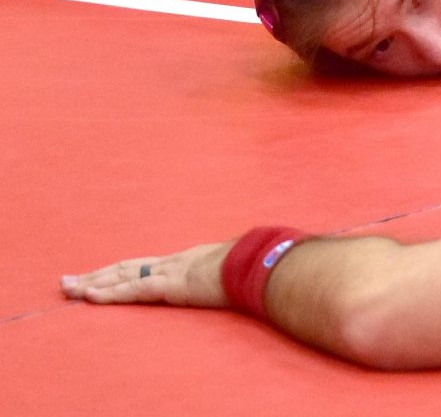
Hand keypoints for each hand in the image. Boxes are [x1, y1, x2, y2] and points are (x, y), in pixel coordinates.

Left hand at [61, 241, 232, 307]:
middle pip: (125, 268)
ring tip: (68, 288)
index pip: (141, 267)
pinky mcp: (170, 284)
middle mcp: (170, 262)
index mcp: (183, 261)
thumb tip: (228, 279)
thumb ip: (220, 275)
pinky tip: (91, 296)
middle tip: (67, 281)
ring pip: (122, 276)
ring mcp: (169, 271)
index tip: (96, 277)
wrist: (256, 263)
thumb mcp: (229, 272)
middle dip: (95, 274)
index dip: (117, 272)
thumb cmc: (249, 267)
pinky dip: (110, 293)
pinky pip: (134, 290)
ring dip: (92, 282)